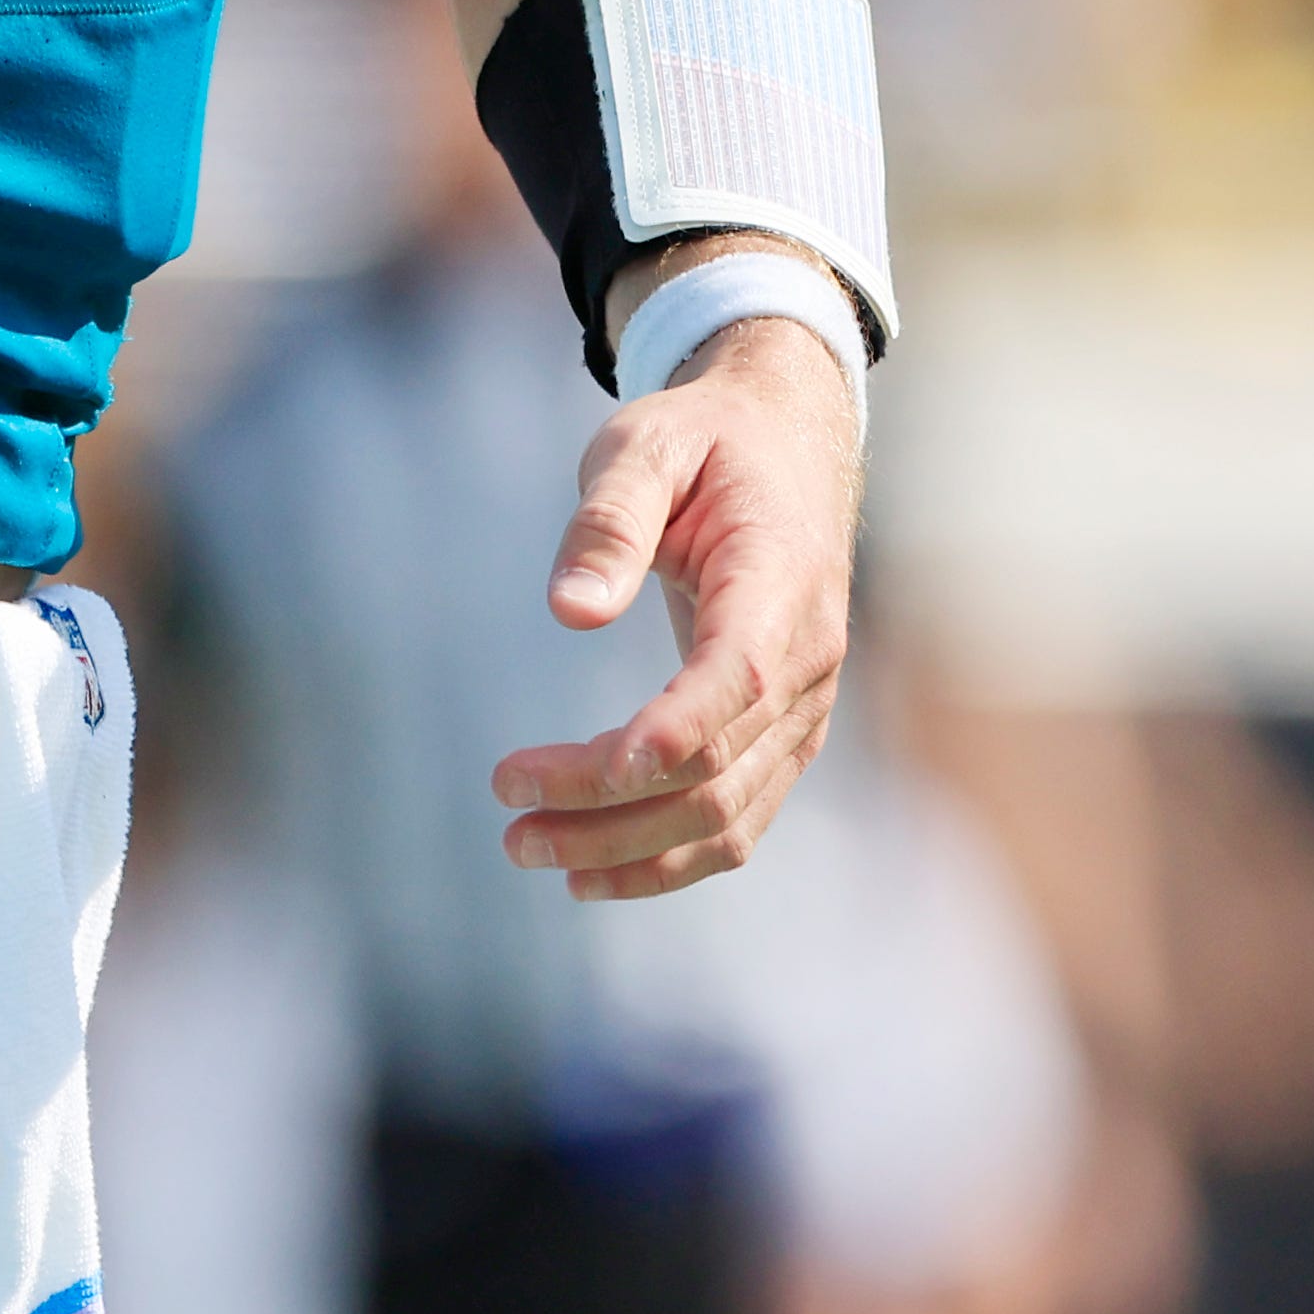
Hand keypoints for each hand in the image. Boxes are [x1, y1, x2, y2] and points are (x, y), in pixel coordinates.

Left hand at [493, 312, 859, 898]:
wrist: (784, 450)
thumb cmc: (704, 444)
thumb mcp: (646, 446)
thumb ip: (608, 523)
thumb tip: (568, 612)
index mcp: (779, 581)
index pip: (738, 678)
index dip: (674, 732)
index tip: (598, 770)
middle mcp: (806, 661)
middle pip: (717, 767)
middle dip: (610, 806)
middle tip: (507, 814)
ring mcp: (804, 709)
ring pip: (728, 814)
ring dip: (630, 850)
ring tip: (528, 848)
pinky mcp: (783, 735)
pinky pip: (738, 818)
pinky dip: (669, 857)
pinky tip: (591, 870)